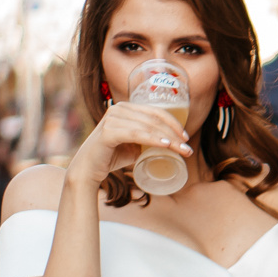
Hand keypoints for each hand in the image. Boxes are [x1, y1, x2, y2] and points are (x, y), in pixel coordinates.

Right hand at [69, 100, 192, 185]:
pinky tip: (164, 144)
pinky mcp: (107, 132)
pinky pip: (135, 134)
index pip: (156, 112)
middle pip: (154, 120)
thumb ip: (149, 138)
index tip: (186, 138)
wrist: (89, 167)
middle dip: (175, 135)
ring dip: (168, 139)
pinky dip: (151, 138)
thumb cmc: (113, 155)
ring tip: (182, 150)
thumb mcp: (135, 144)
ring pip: (148, 127)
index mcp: (126, 108)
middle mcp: (118, 109)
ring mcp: (112, 119)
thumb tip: (173, 143)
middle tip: (188, 150)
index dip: (174, 124)